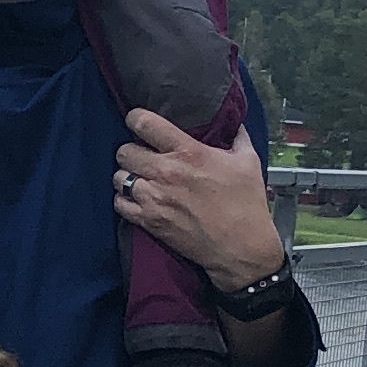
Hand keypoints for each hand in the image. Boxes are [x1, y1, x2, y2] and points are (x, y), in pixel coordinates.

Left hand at [114, 114, 287, 286]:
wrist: (241, 247)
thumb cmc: (247, 204)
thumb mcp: (248, 161)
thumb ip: (237, 136)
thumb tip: (233, 121)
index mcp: (189, 152)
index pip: (144, 123)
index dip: (136, 118)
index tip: (138, 122)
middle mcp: (166, 172)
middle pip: (124, 151)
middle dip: (132, 151)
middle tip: (143, 156)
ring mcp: (154, 198)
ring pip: (119, 177)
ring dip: (127, 176)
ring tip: (140, 178)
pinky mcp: (149, 220)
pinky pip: (119, 203)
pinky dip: (125, 200)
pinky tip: (137, 198)